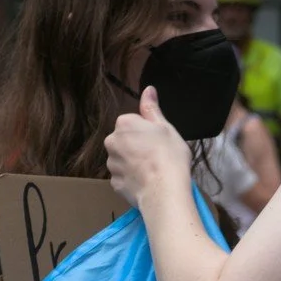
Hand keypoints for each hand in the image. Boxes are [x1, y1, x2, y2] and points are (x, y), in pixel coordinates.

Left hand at [104, 87, 189, 205]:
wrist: (164, 191)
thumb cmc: (168, 156)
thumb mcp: (165, 127)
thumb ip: (152, 109)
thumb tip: (148, 89)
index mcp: (124, 124)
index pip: (132, 122)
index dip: (146, 132)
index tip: (158, 141)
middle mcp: (112, 142)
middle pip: (124, 141)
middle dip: (136, 147)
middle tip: (156, 156)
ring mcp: (112, 165)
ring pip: (122, 160)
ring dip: (133, 164)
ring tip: (152, 172)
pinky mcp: (114, 184)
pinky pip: (123, 178)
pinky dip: (132, 180)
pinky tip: (146, 183)